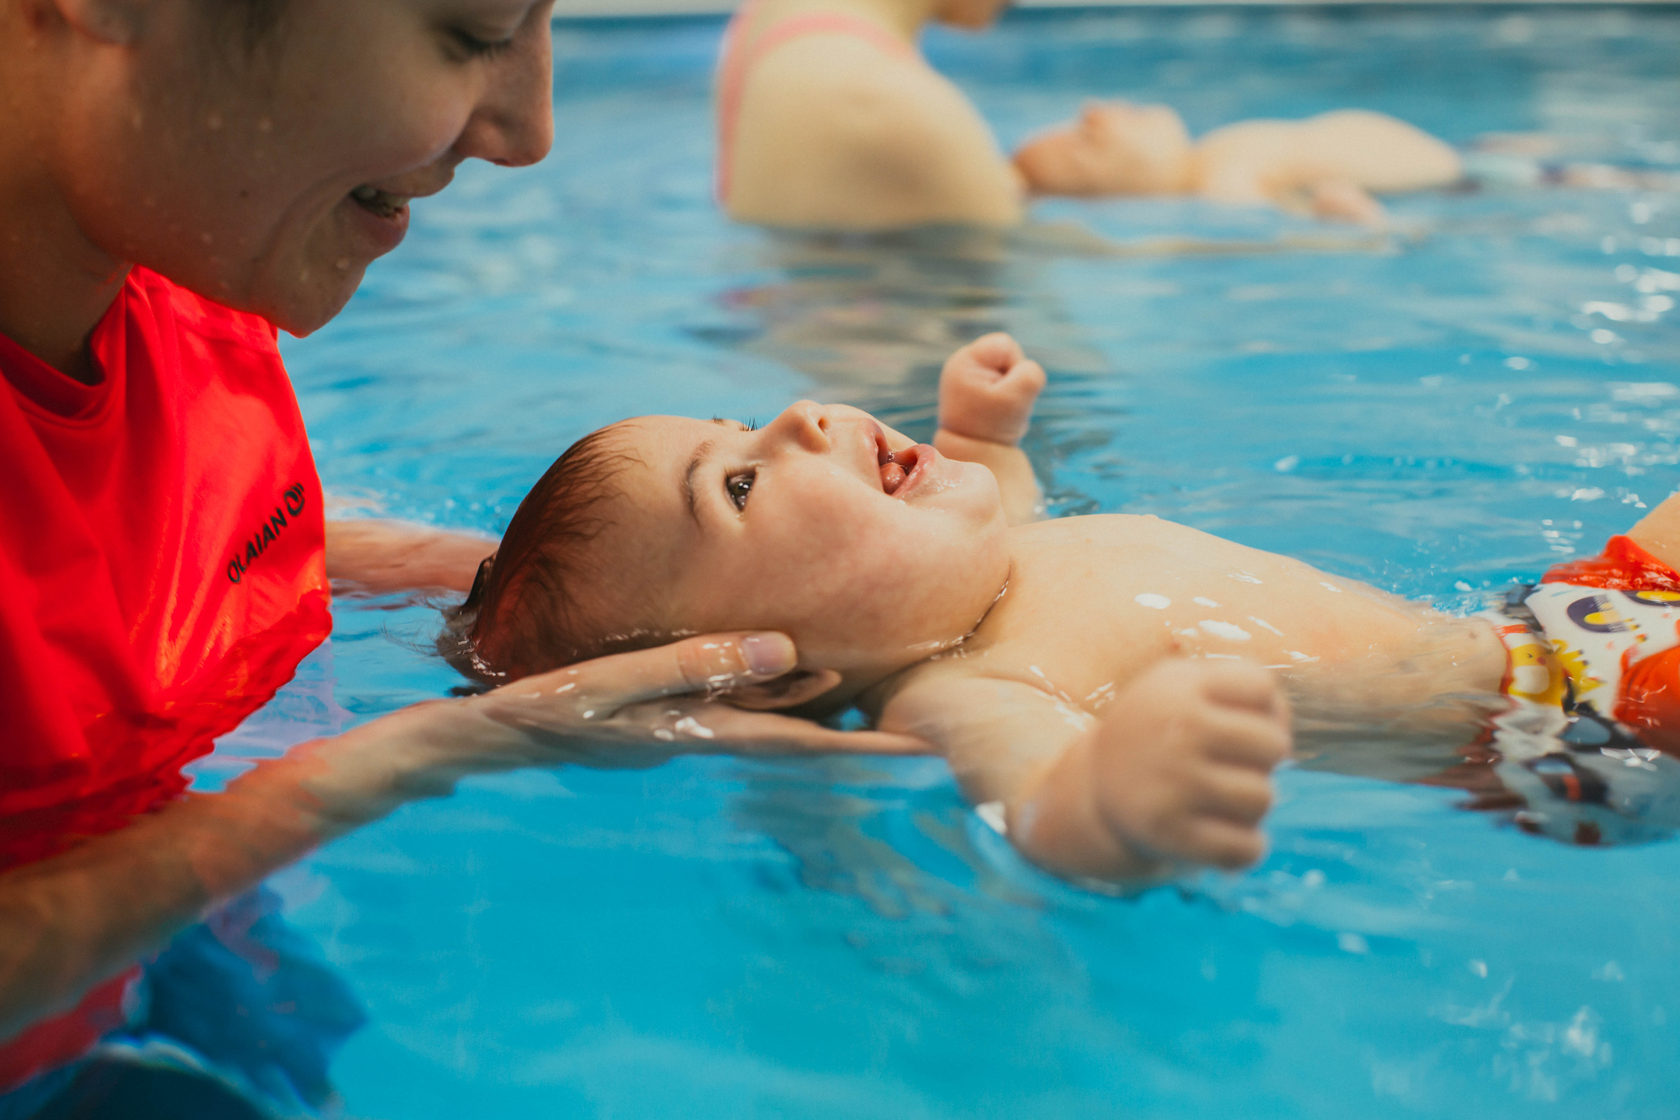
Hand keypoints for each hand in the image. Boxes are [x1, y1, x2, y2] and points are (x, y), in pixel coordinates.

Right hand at [426, 632, 928, 774]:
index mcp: (702, 735)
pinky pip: (739, 699)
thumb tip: (789, 650)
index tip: (929, 754)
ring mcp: (686, 726)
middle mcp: (705, 736)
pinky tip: (801, 667)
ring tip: (885, 693)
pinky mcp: (667, 711)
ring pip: (776, 716)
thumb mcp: (617, 683)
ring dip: (828, 710)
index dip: (868, 750)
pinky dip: (780, 689)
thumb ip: (700, 662)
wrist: (478, 738)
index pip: (804, 745)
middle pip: (803, 736)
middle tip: (931, 726)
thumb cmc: (542, 708)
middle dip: (864, 736)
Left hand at [937, 332, 1045, 445]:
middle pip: (1006, 354)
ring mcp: (965, 375)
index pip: (1006, 345)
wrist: (971, 454)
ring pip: (1006, 368)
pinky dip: (1004, 395)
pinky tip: (993, 409)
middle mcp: (960, 363)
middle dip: (1013, 378)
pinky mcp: (972, 386)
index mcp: (965, 361)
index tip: (1003, 392)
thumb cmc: (991, 427)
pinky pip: (1001, 380)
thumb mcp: (1015, 400)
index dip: (1015, 366)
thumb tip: (1028, 369)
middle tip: (998, 403)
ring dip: (1010, 388)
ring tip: (996, 408)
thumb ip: (1030, 375)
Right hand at [1015, 660, 1290, 879]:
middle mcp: (1173, 730)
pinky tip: (1225, 835)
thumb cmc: (1164, 730)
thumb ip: (1246, 687)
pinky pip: (1247, 848)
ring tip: (1222, 798)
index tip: (1235, 721)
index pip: (1263, 689)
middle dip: (1263, 758)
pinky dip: (1246, 847)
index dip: (1263, 709)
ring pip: (1263, 798)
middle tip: (1231, 764)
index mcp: (1177, 687)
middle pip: (1274, 744)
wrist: (1098, 785)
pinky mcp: (1168, 833)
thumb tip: (1283, 735)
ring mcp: (1170, 783)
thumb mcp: (1187, 686)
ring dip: (1252, 803)